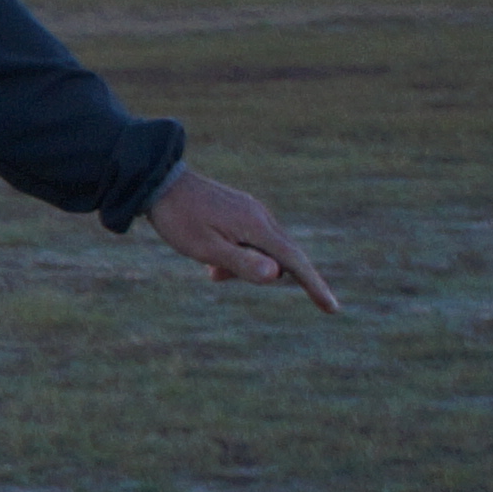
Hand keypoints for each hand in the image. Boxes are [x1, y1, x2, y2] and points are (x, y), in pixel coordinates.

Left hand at [147, 169, 341, 314]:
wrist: (160, 182)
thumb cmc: (180, 219)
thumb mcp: (206, 248)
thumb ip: (241, 263)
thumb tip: (278, 275)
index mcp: (257, 227)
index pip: (295, 262)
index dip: (315, 287)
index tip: (333, 309)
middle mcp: (262, 216)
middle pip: (282, 258)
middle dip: (259, 275)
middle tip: (216, 273)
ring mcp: (253, 212)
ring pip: (265, 251)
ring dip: (243, 266)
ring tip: (208, 266)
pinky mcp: (243, 211)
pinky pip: (252, 241)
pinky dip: (238, 256)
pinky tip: (211, 260)